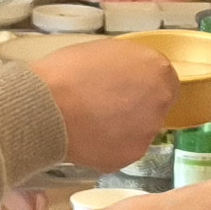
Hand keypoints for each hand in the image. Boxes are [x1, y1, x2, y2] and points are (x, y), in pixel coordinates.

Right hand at [32, 38, 179, 169]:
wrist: (45, 108)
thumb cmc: (68, 72)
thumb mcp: (106, 51)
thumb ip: (131, 66)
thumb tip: (132, 77)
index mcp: (158, 72)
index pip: (165, 81)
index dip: (144, 85)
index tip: (127, 88)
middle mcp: (160, 104)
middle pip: (155, 107)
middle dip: (137, 107)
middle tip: (106, 105)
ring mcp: (147, 133)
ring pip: (140, 131)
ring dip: (124, 128)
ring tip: (93, 122)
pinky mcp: (129, 157)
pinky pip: (123, 150)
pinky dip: (109, 146)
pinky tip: (88, 137)